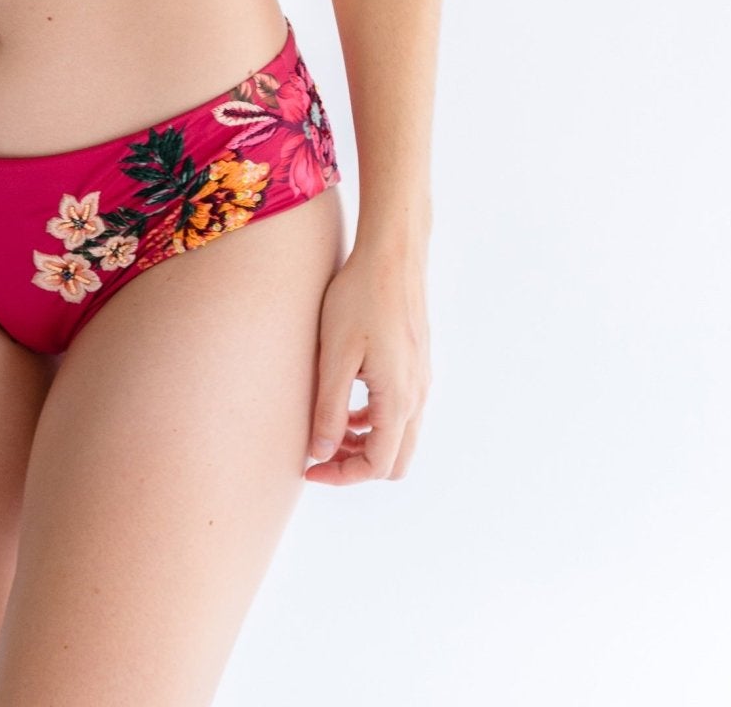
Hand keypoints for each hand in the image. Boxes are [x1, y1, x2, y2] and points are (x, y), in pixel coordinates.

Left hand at [303, 242, 430, 484]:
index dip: (341, 475)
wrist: (391, 255)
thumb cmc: (359, 299)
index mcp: (398, 400)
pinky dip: (374, 420)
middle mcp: (417, 396)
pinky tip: (346, 401)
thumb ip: (329, 410)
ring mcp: (421, 380)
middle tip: (320, 452)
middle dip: (356, 465)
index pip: (377, 465)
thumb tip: (322, 454)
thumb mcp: (335, 357)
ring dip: (365, 442)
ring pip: (399, 437)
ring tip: (328, 428)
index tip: (309, 467)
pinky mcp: (417, 364)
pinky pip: (401, 411)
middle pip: (395, 460)